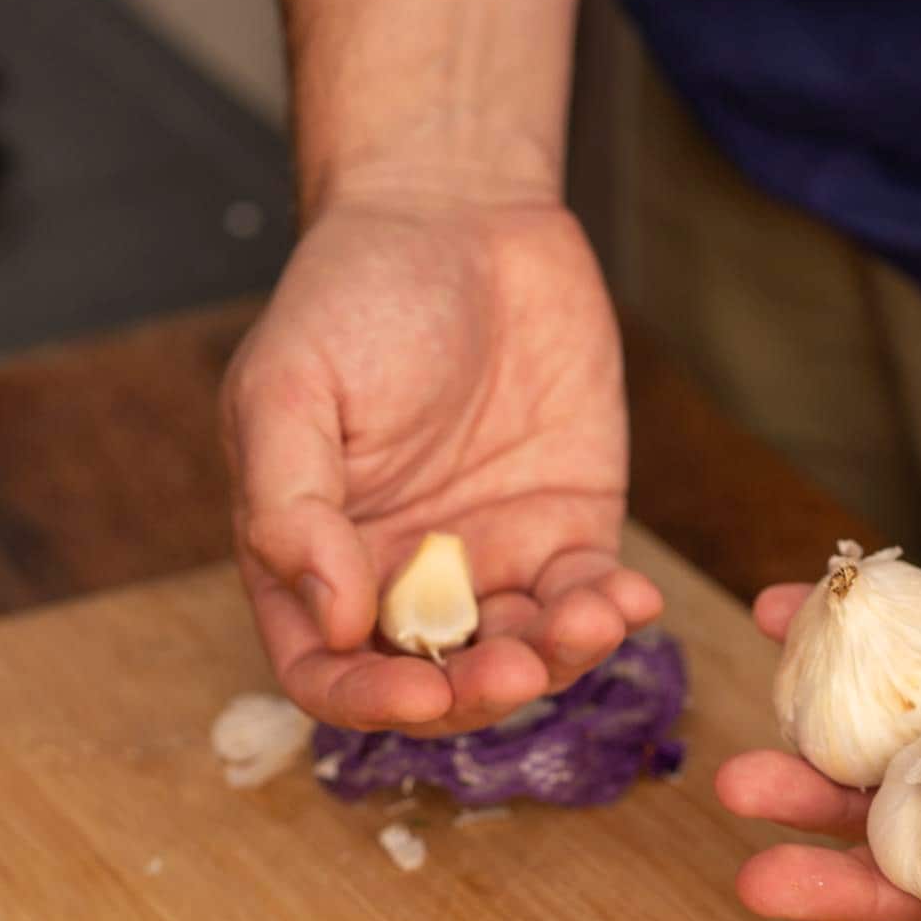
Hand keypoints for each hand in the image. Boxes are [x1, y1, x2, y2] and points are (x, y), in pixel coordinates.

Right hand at [222, 196, 661, 732]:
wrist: (461, 216)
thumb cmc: (353, 295)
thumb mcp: (289, 388)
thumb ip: (290, 507)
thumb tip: (330, 620)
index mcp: (317, 558)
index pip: (329, 671)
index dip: (367, 704)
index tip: (419, 700)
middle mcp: (400, 578)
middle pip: (436, 684)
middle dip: (480, 691)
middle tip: (520, 666)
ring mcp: (489, 559)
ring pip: (523, 654)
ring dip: (558, 659)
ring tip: (590, 618)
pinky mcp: (566, 529)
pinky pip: (588, 598)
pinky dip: (611, 613)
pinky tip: (631, 599)